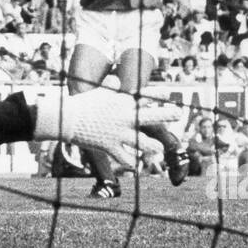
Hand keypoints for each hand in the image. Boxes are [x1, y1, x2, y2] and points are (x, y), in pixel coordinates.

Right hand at [31, 88, 185, 171]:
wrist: (67, 119)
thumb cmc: (82, 104)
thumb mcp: (98, 92)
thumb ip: (110, 87)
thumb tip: (117, 80)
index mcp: (123, 102)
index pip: (145, 98)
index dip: (158, 97)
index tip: (167, 96)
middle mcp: (125, 117)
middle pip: (152, 116)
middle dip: (168, 114)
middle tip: (179, 114)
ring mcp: (119, 133)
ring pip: (144, 143)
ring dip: (153, 147)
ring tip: (159, 148)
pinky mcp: (111, 147)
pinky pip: (126, 159)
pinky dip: (132, 164)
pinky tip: (136, 167)